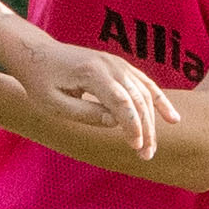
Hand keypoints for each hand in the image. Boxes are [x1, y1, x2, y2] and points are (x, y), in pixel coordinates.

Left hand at [0, 26, 170, 161]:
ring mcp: (117, 62)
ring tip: (153, 146)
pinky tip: (172, 118)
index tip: (136, 147)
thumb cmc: (40, 81)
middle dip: (145, 129)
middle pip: (137, 98)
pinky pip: (145, 83)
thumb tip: (115, 123)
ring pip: (145, 92)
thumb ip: (85, 114)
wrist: (37, 53)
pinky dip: (159, 100)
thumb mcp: (53, 103)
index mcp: (91, 72)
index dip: (132, 125)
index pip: (121, 101)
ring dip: (154, 120)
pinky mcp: (119, 66)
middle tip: (146, 156)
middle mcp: (109, 64)